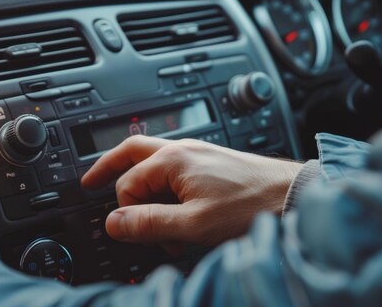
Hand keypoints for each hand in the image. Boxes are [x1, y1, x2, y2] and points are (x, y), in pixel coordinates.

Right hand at [81, 135, 301, 246]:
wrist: (291, 195)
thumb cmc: (251, 206)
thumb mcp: (193, 224)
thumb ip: (149, 224)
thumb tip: (114, 222)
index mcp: (173, 159)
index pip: (129, 182)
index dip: (125, 211)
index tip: (129, 231)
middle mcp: (184, 148)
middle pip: (132, 151)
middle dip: (109, 166)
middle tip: (90, 181)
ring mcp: (199, 152)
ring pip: (154, 159)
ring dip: (140, 180)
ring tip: (136, 205)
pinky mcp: (212, 161)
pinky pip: (176, 168)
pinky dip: (164, 185)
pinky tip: (170, 204)